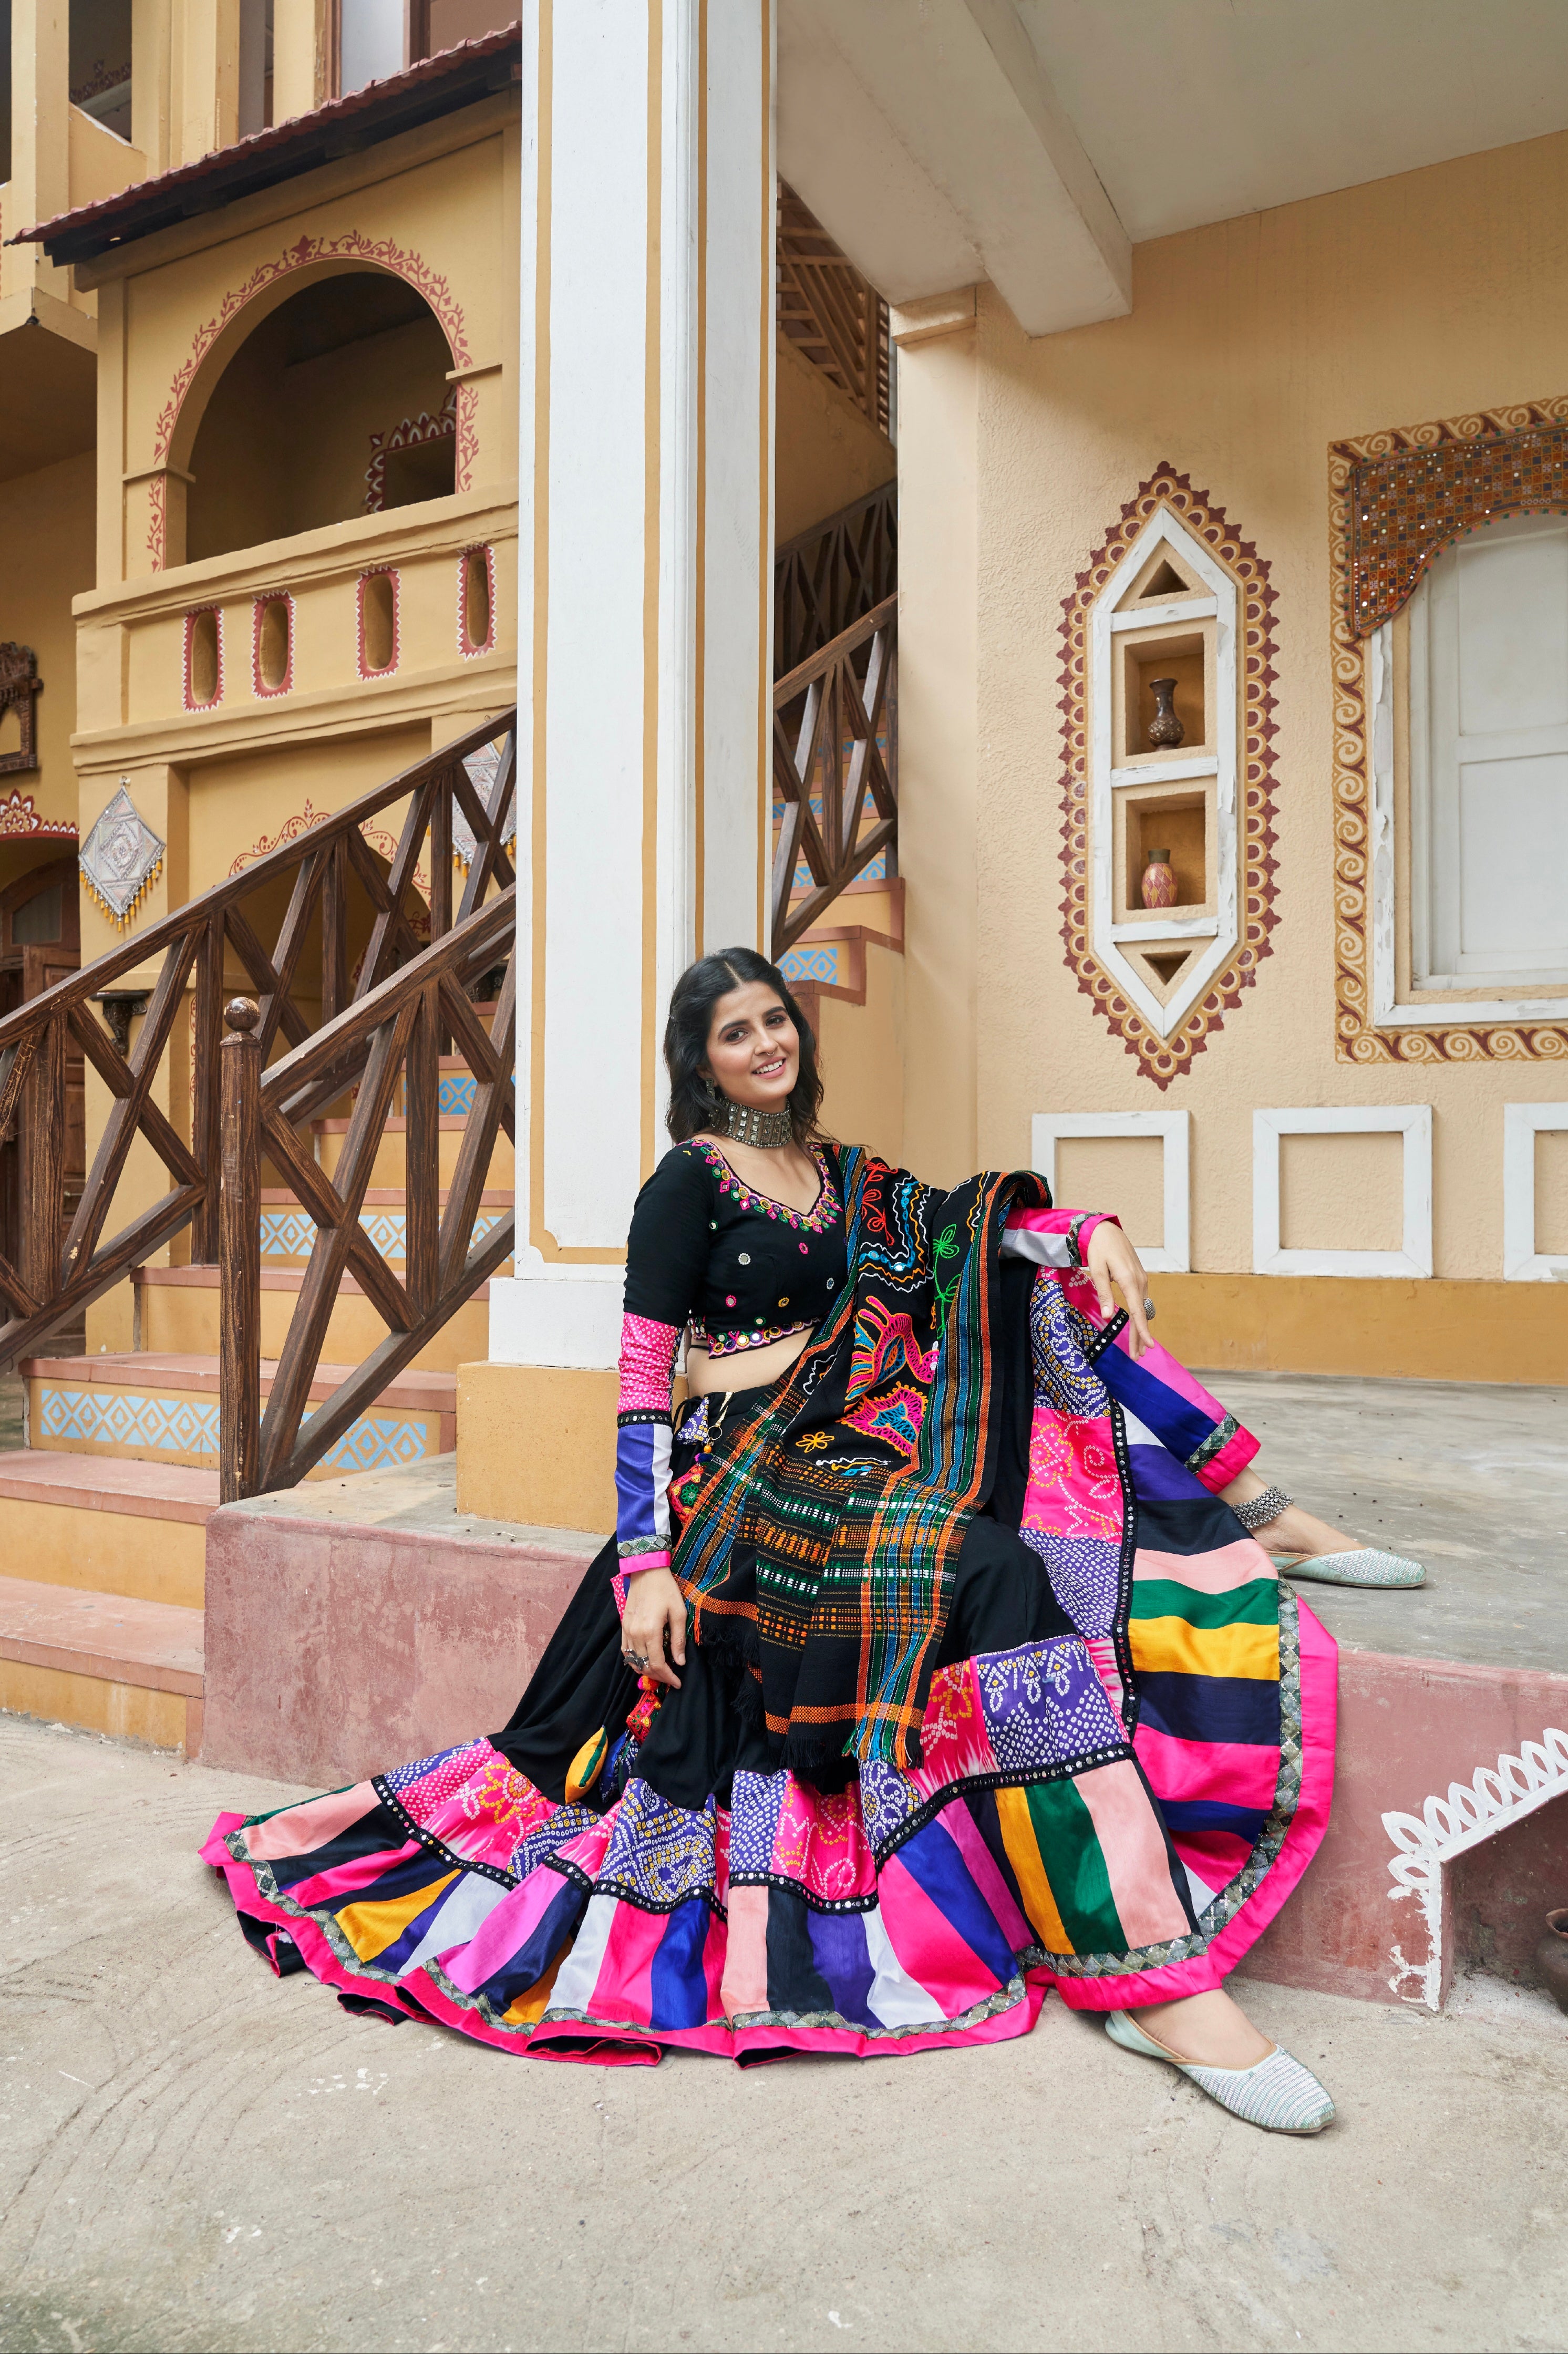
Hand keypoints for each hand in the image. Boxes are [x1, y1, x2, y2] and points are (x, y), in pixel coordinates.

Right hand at [620, 1565, 686, 1689]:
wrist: (646, 1571)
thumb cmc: (666, 1589)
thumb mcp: (679, 1612)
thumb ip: (678, 1639)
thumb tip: (680, 1662)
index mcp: (650, 1631)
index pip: (657, 1664)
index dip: (668, 1677)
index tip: (678, 1682)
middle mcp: (635, 1634)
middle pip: (644, 1666)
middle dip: (658, 1676)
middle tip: (671, 1678)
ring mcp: (627, 1630)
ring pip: (633, 1661)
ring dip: (646, 1670)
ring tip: (660, 1672)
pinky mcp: (623, 1626)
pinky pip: (626, 1651)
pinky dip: (635, 1661)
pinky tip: (644, 1661)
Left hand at [1085, 1221, 1152, 1358]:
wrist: (1106, 1230)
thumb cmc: (1099, 1248)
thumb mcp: (1097, 1270)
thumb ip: (1104, 1294)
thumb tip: (1109, 1317)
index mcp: (1130, 1281)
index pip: (1137, 1311)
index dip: (1142, 1330)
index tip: (1148, 1346)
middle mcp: (1140, 1282)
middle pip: (1142, 1314)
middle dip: (1140, 1336)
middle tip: (1138, 1356)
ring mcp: (1141, 1280)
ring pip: (1142, 1309)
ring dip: (1140, 1328)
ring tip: (1137, 1348)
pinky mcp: (1139, 1278)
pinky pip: (1141, 1301)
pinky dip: (1140, 1316)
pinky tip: (1137, 1326)